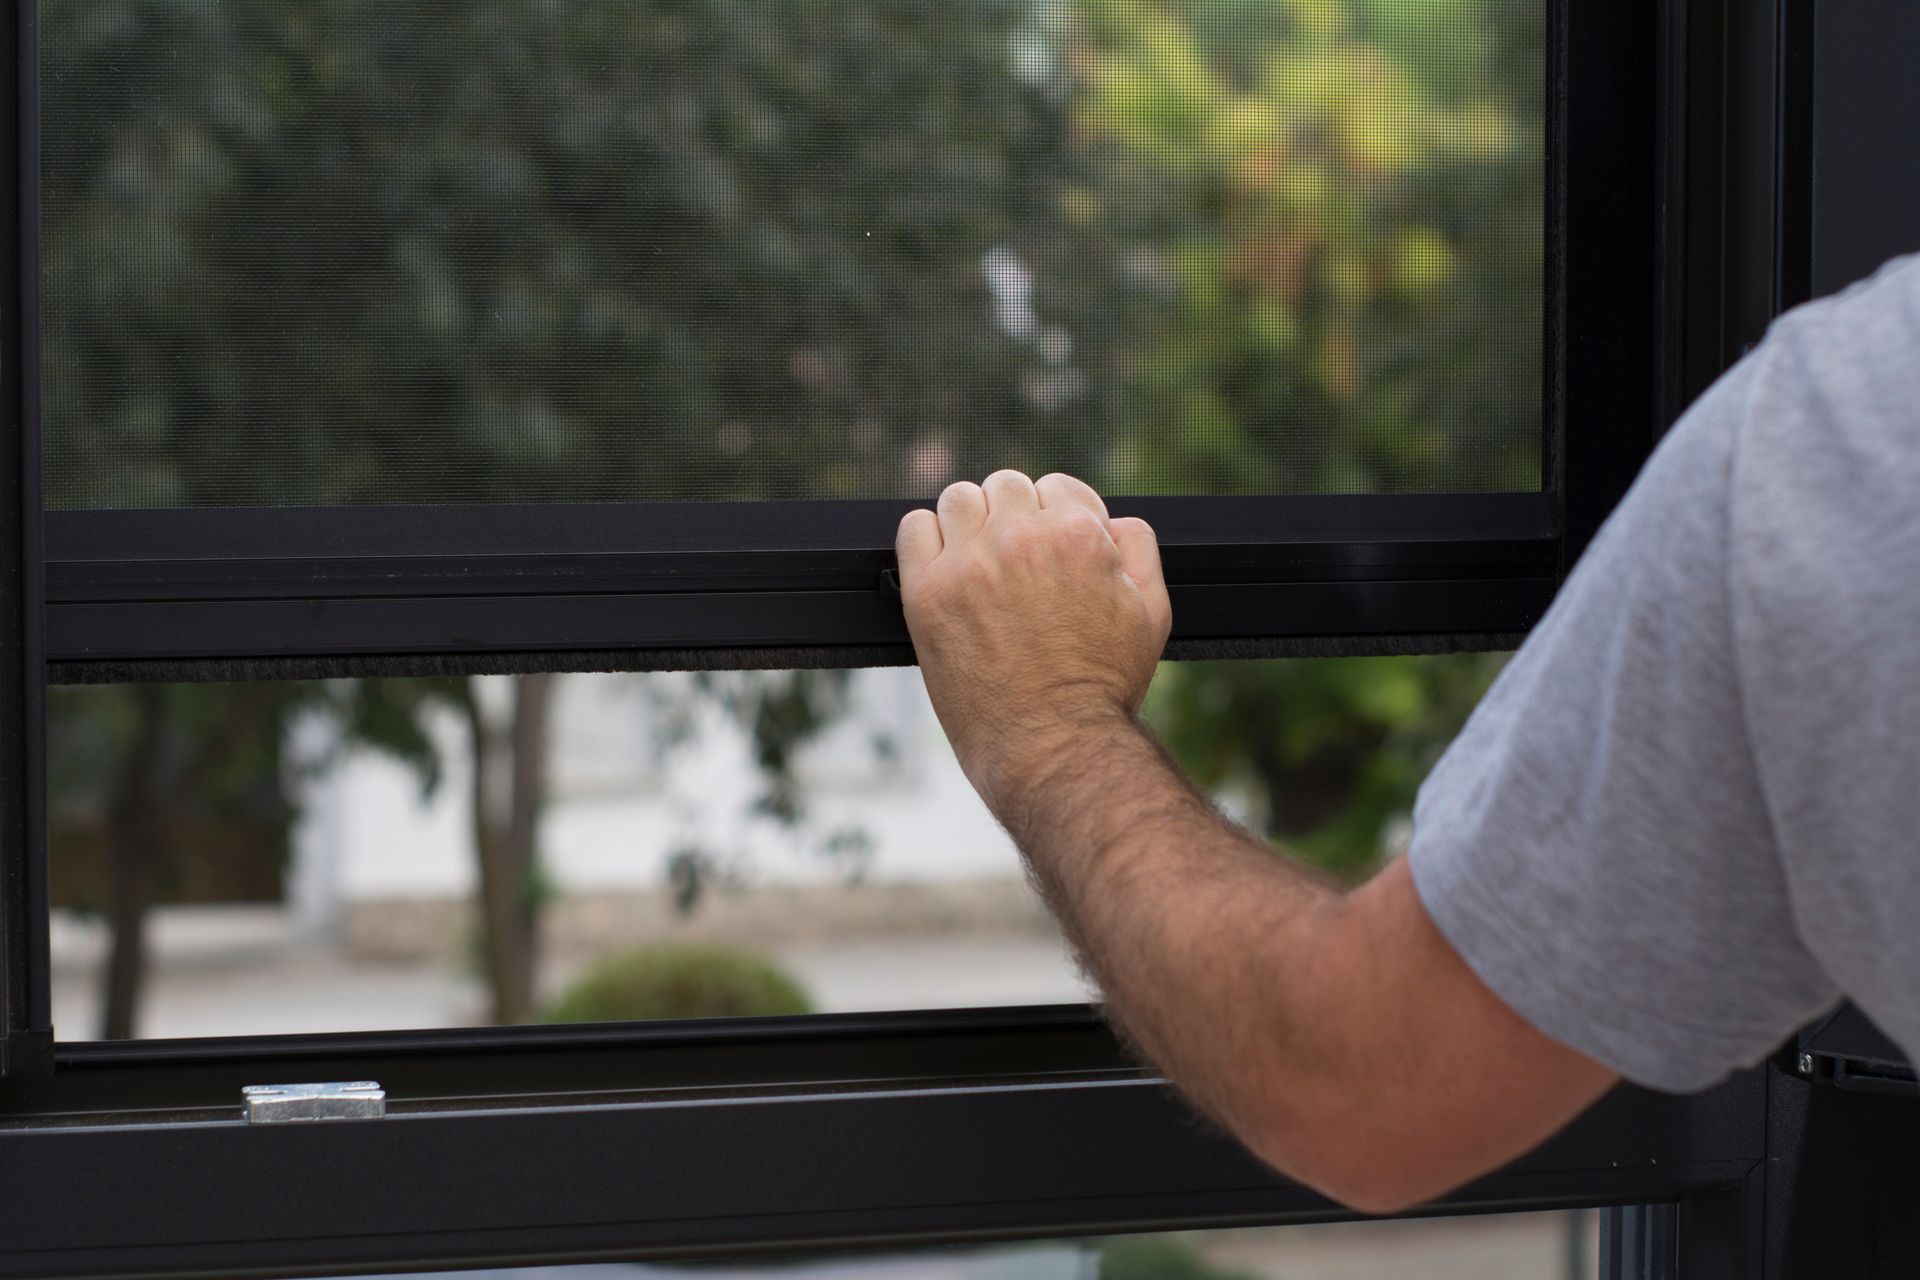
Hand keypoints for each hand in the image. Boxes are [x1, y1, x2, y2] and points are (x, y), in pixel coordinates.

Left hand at [896, 470, 1172, 809]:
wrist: (1053, 746)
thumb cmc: (1104, 687)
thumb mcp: (1152, 613)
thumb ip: (1138, 548)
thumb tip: (1112, 521)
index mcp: (1078, 534)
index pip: (1056, 488)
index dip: (1056, 519)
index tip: (1048, 553)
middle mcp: (1021, 538)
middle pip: (1006, 487)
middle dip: (1013, 518)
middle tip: (1014, 563)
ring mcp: (970, 563)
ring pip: (959, 499)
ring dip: (969, 523)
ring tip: (978, 564)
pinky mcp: (928, 593)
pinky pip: (913, 529)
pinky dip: (927, 541)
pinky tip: (944, 571)